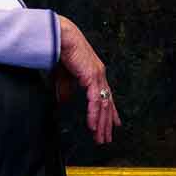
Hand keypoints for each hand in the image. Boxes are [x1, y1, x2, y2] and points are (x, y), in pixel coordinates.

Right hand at [57, 16, 119, 145]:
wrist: (61, 36)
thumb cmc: (61, 50)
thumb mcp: (63, 76)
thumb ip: (65, 90)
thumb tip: (64, 102)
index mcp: (95, 73)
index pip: (106, 96)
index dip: (110, 111)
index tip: (114, 123)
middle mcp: (100, 75)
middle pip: (107, 104)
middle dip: (107, 123)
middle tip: (107, 137)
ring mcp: (98, 76)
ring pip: (103, 106)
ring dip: (102, 124)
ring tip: (101, 138)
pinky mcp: (92, 77)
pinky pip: (95, 101)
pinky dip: (94, 115)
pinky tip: (93, 127)